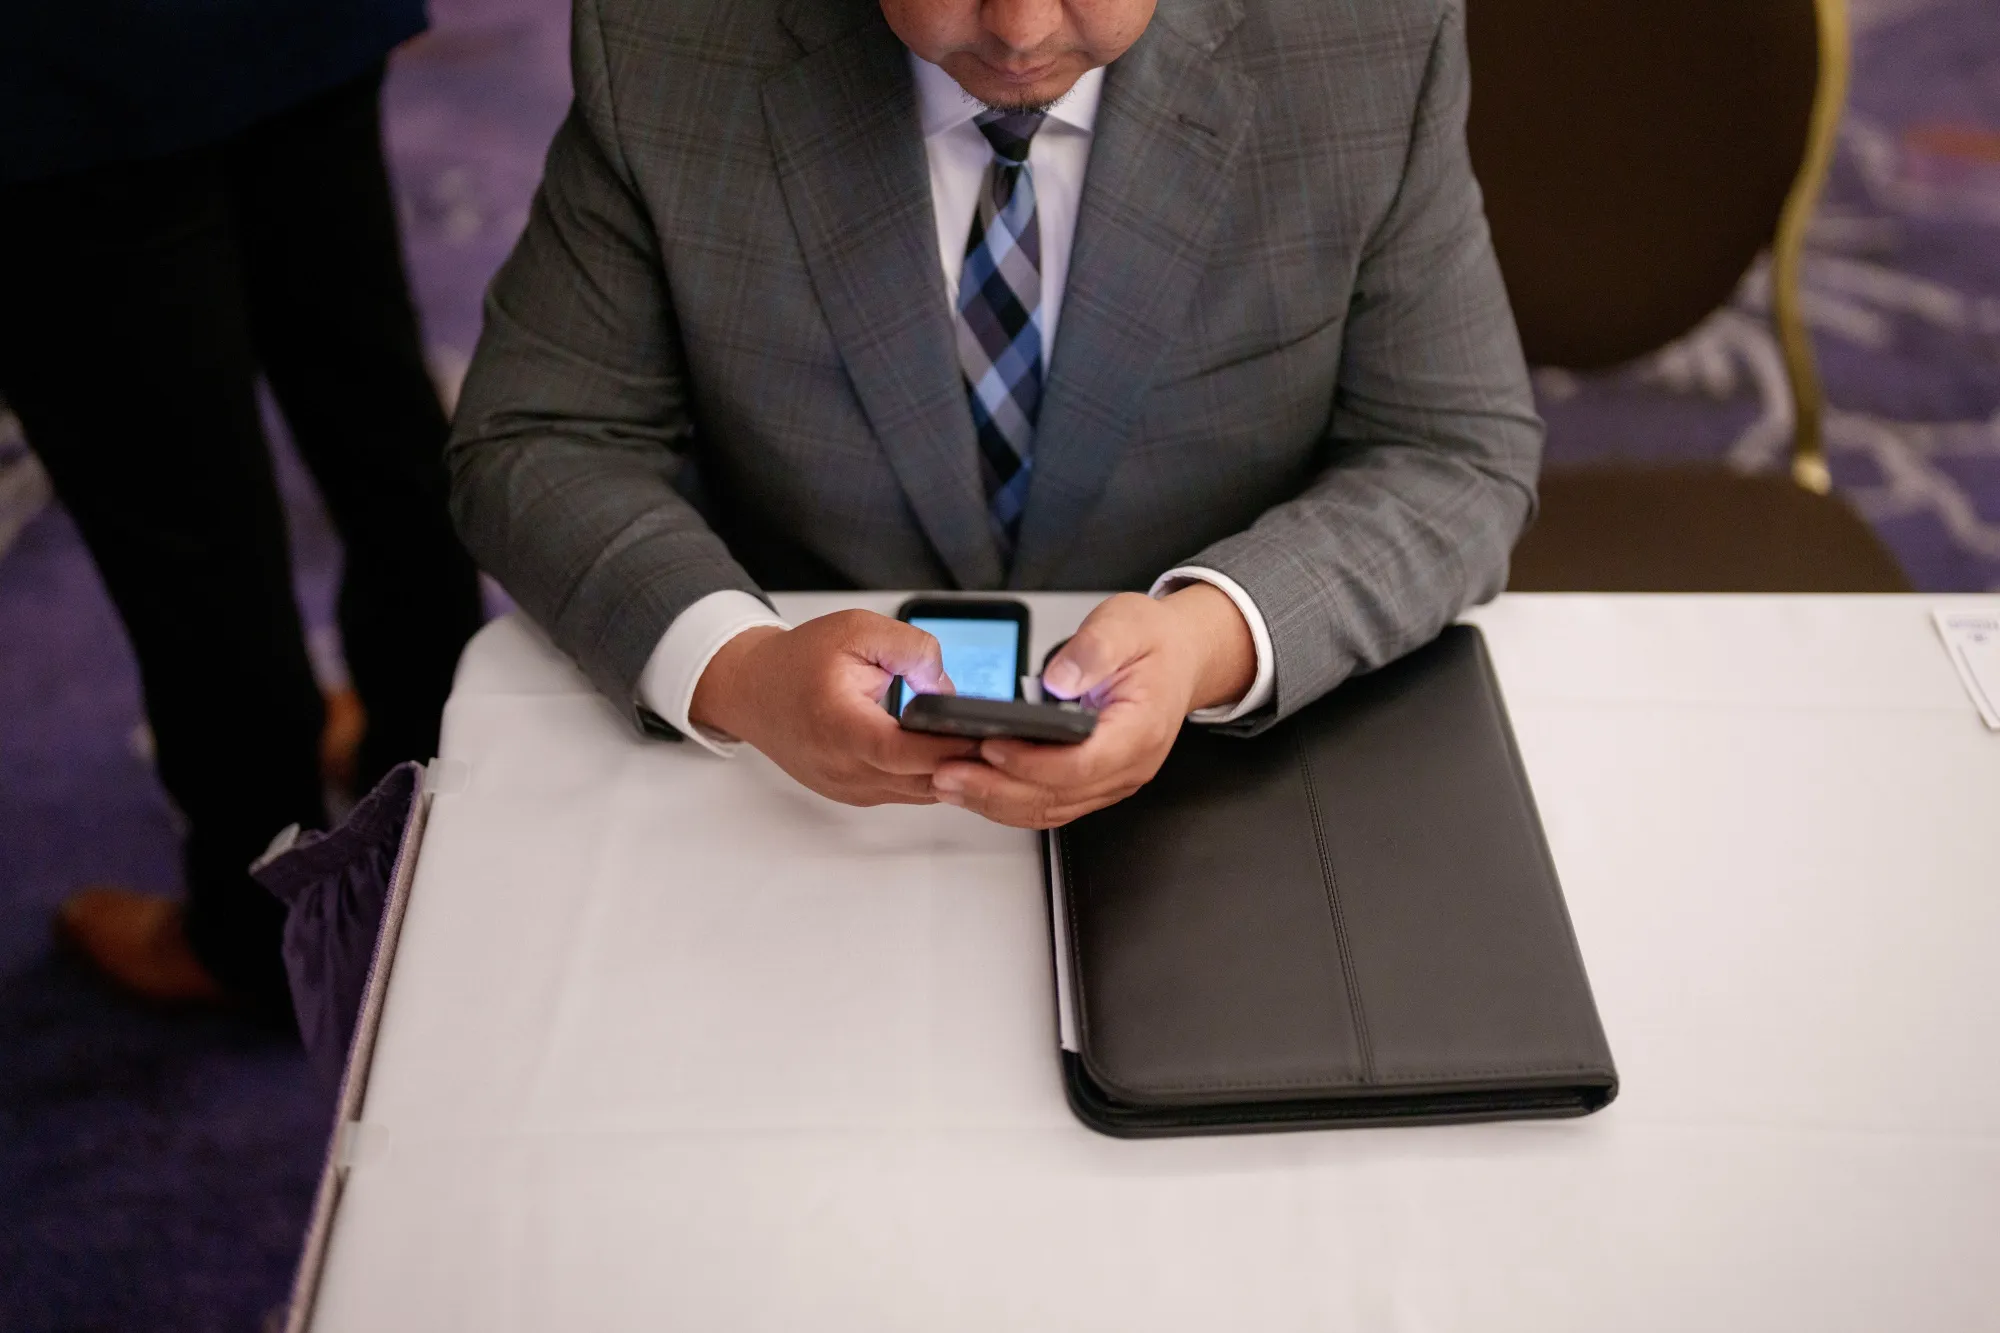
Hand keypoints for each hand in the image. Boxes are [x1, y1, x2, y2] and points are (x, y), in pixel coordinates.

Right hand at [689, 611, 979, 805]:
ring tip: (981, 740)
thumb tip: (948, 687)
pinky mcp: (854, 794)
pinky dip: (931, 774)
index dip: (951, 746)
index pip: (906, 753)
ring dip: (952, 771)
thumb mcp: (856, 630)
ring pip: (921, 793)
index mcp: (840, 728)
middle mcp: (843, 769)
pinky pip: (906, 792)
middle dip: (966, 760)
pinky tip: (947, 750)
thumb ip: (910, 649)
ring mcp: (849, 789)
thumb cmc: (799, 660)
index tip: (988, 731)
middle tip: (1004, 735)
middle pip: (924, 780)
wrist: (753, 690)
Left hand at [930, 584, 1256, 828]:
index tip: (991, 746)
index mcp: (1140, 730)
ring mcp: (1112, 780)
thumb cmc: (1151, 642)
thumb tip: (1059, 680)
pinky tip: (975, 788)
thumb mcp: (1126, 624)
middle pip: (1059, 795)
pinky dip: (1009, 801)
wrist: (1178, 657)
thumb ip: (1093, 650)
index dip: (1033, 762)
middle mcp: (1128, 765)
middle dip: (998, 789)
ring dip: (996, 802)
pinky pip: (1051, 805)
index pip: (1083, 763)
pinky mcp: (1094, 783)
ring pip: (1050, 809)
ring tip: (949, 783)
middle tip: (948, 773)